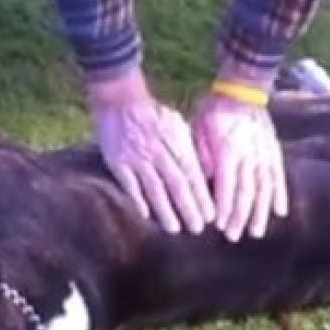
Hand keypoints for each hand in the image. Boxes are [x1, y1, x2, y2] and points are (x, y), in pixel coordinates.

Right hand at [87, 69, 214, 233]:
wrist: (120, 100)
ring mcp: (137, 158)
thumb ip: (189, 149)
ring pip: (154, 189)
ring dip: (165, 212)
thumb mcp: (178, 126)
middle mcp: (159, 152)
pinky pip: (130, 185)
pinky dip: (139, 200)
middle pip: (177, 186)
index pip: (193, 175)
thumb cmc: (154, 115)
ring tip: (174, 229)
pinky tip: (146, 215)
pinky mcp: (118, 162)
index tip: (210, 216)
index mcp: (176, 143)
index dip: (202, 197)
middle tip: (197, 228)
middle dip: (188, 209)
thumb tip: (204, 175)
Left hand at [192, 91, 286, 241]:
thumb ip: (202, 158)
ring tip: (256, 232)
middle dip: (239, 217)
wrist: (243, 88)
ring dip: (260, 213)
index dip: (223, 208)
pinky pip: (278, 177)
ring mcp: (264, 155)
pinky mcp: (274, 152)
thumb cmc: (214, 110)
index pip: (226, 187)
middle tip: (233, 236)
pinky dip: (280, 195)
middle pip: (246, 193)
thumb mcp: (198, 130)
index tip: (218, 226)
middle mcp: (249, 156)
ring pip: (264, 189)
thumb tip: (204, 184)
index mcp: (228, 151)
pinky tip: (280, 212)